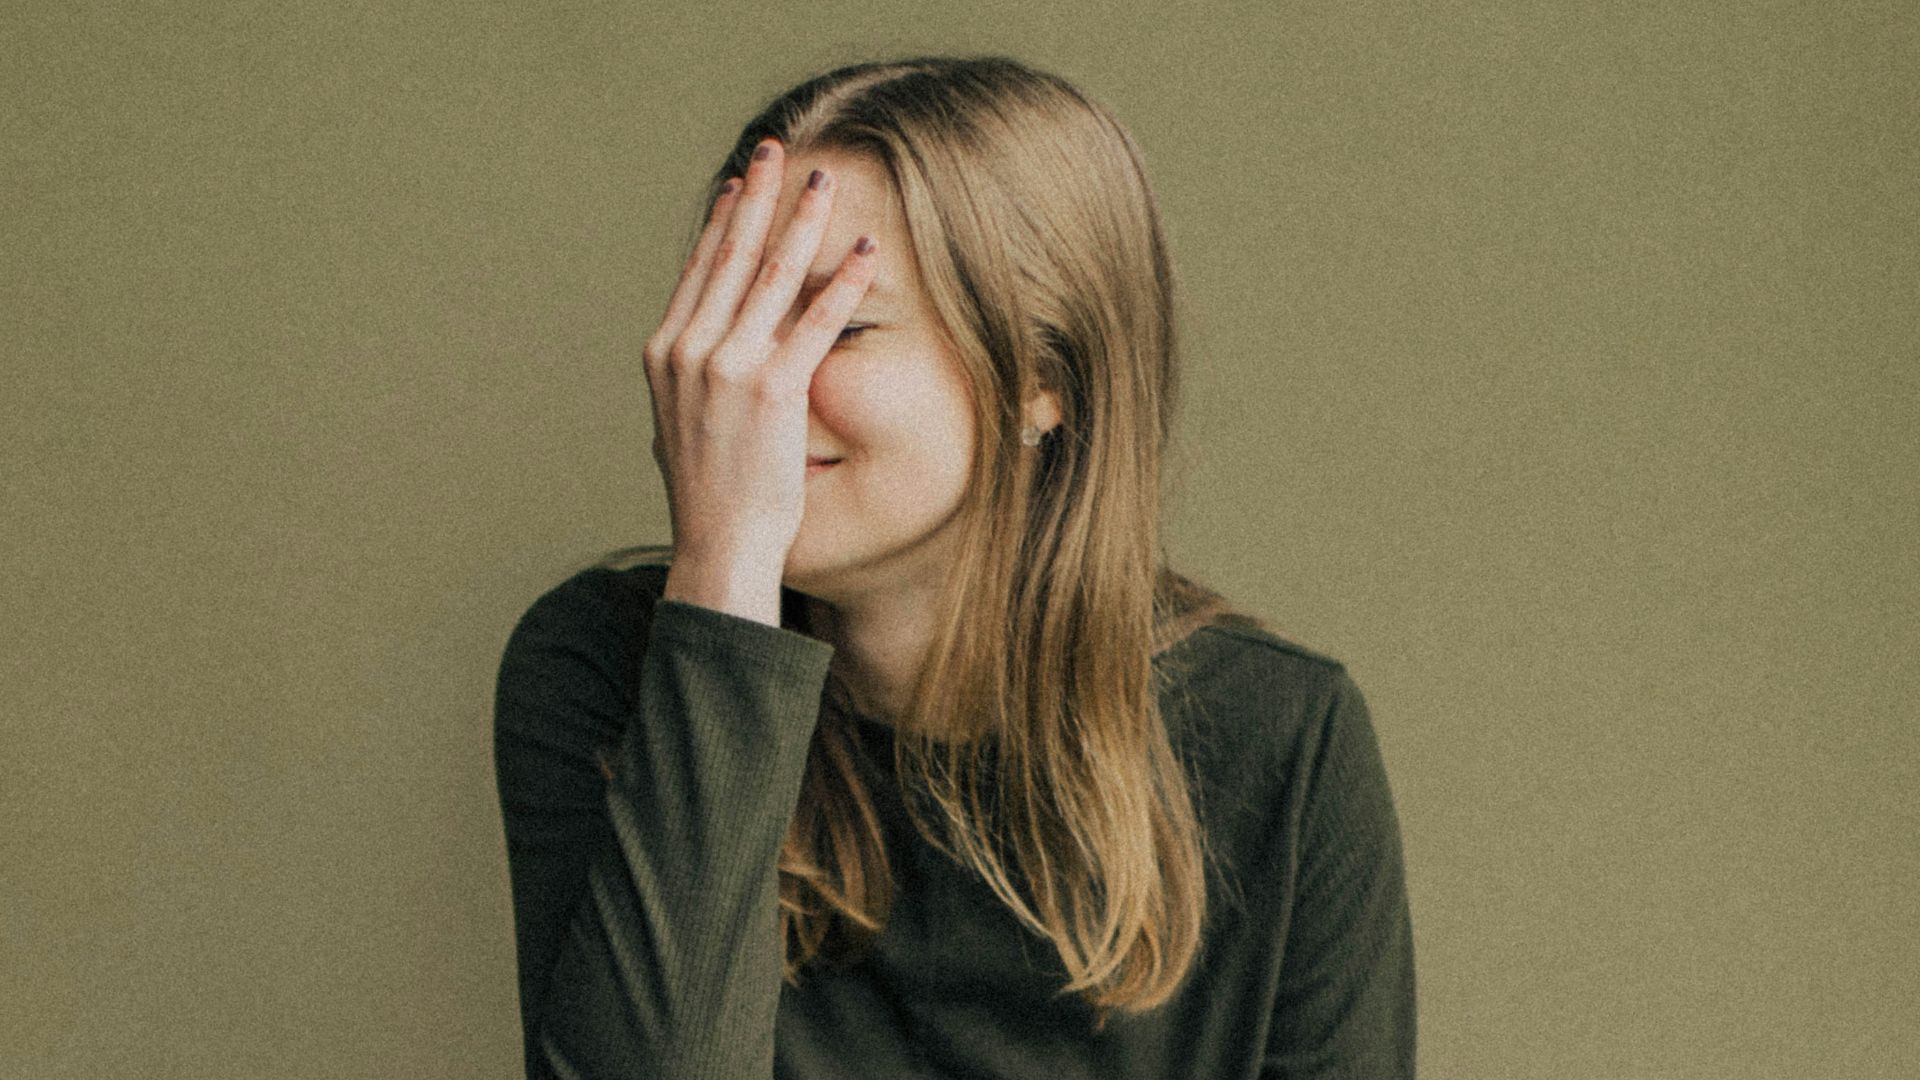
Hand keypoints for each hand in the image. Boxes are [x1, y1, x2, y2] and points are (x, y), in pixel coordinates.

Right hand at [642, 138, 877, 620]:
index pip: (699, 270)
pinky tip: (865, 251)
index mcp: (666, 352)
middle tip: (776, 151)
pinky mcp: (771, 391)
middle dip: (758, 197)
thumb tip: (708, 354)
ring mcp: (728, 368)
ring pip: (772, 275)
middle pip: (731, 255)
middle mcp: (690, 350)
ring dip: (802, 222)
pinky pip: (815, 322)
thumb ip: (696, 377)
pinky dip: (843, 282)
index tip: (741, 183)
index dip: (723, 221)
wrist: (718, 545)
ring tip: (825, 183)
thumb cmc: (712, 494)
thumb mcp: (685, 422)